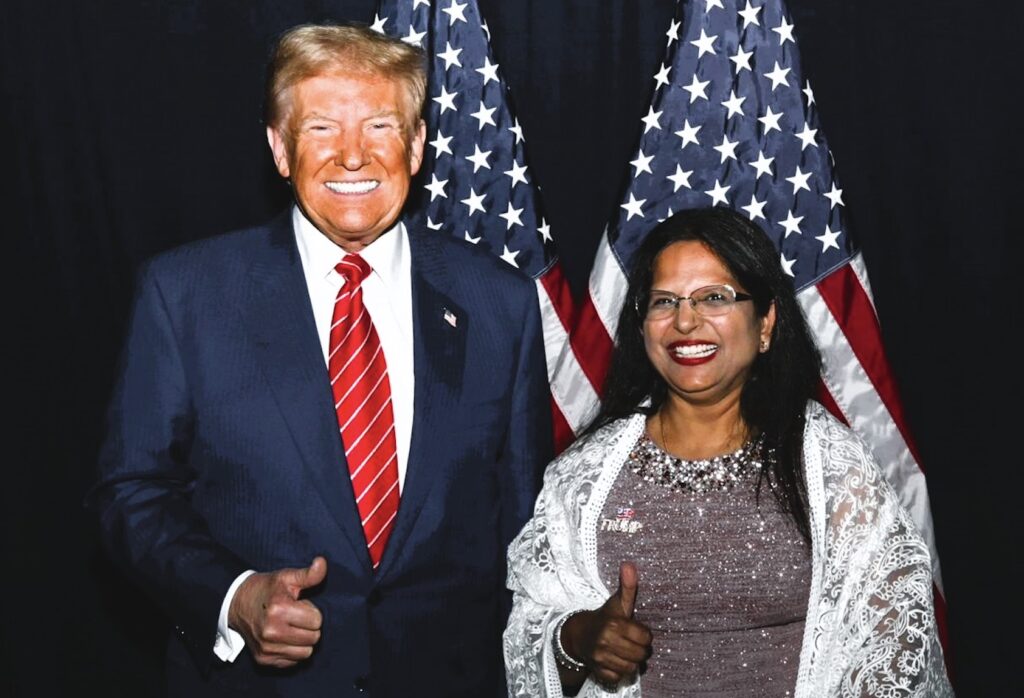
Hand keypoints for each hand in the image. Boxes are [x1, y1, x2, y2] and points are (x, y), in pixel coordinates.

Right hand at [228, 556, 326, 667]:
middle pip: (313, 638)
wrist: (238, 604)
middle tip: (294, 616)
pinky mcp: (263, 659)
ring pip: (306, 653)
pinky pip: (293, 661)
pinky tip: (283, 638)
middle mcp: (271, 632)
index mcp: (279, 610)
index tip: (298, 606)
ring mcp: (266, 648)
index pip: (317, 621)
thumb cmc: (267, 589)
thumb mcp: (287, 577)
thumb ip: (309, 574)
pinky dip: (292, 651)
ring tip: (290, 627)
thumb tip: (322, 562)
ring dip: (302, 641)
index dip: (311, 611)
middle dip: (309, 626)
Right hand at [562, 562, 651, 686]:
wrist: (579, 634)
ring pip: (631, 668)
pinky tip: (615, 661)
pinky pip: (617, 677)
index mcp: (614, 623)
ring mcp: (600, 656)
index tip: (636, 631)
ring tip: (625, 652)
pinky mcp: (596, 669)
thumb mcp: (618, 602)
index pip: (646, 637)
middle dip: (640, 650)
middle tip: (633, 643)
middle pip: (640, 655)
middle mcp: (606, 640)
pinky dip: (618, 672)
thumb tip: (629, 564)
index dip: (644, 635)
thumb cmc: (605, 617)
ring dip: (631, 661)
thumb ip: (628, 586)